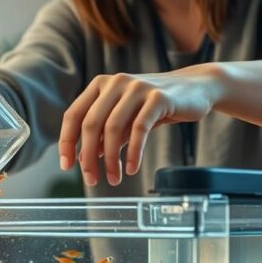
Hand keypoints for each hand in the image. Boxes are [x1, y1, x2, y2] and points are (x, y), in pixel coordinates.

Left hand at [58, 65, 223, 185]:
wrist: (195, 88)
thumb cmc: (155, 106)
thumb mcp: (125, 117)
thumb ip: (105, 134)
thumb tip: (86, 158)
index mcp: (100, 85)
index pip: (73, 114)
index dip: (66, 142)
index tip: (66, 166)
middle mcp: (115, 83)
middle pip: (90, 124)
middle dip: (87, 156)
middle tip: (92, 179)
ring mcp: (136, 88)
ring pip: (113, 128)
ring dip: (111, 159)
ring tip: (114, 178)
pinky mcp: (158, 98)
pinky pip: (139, 129)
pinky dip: (133, 152)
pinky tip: (132, 168)